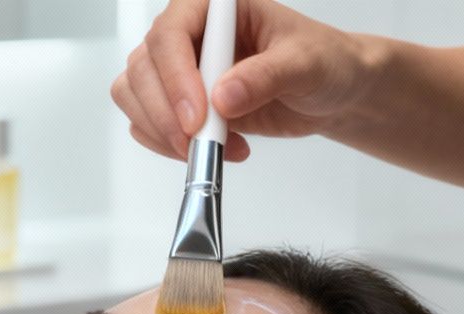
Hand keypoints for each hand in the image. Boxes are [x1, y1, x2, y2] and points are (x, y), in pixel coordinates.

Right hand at [112, 0, 370, 162]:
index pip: (171, 33)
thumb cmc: (322, 62)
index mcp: (216, 7)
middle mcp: (190, 33)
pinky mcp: (179, 103)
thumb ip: (266, 76)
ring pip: (135, 96)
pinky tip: (214, 149)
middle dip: (164, 113)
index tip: (196, 117)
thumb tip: (223, 97)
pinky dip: (169, 146)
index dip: (175, 76)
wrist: (328, 92)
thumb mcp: (305, 64)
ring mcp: (179, 69)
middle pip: (143, 67)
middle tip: (198, 143)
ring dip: (163, 132)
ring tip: (213, 148)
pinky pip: (147, 124)